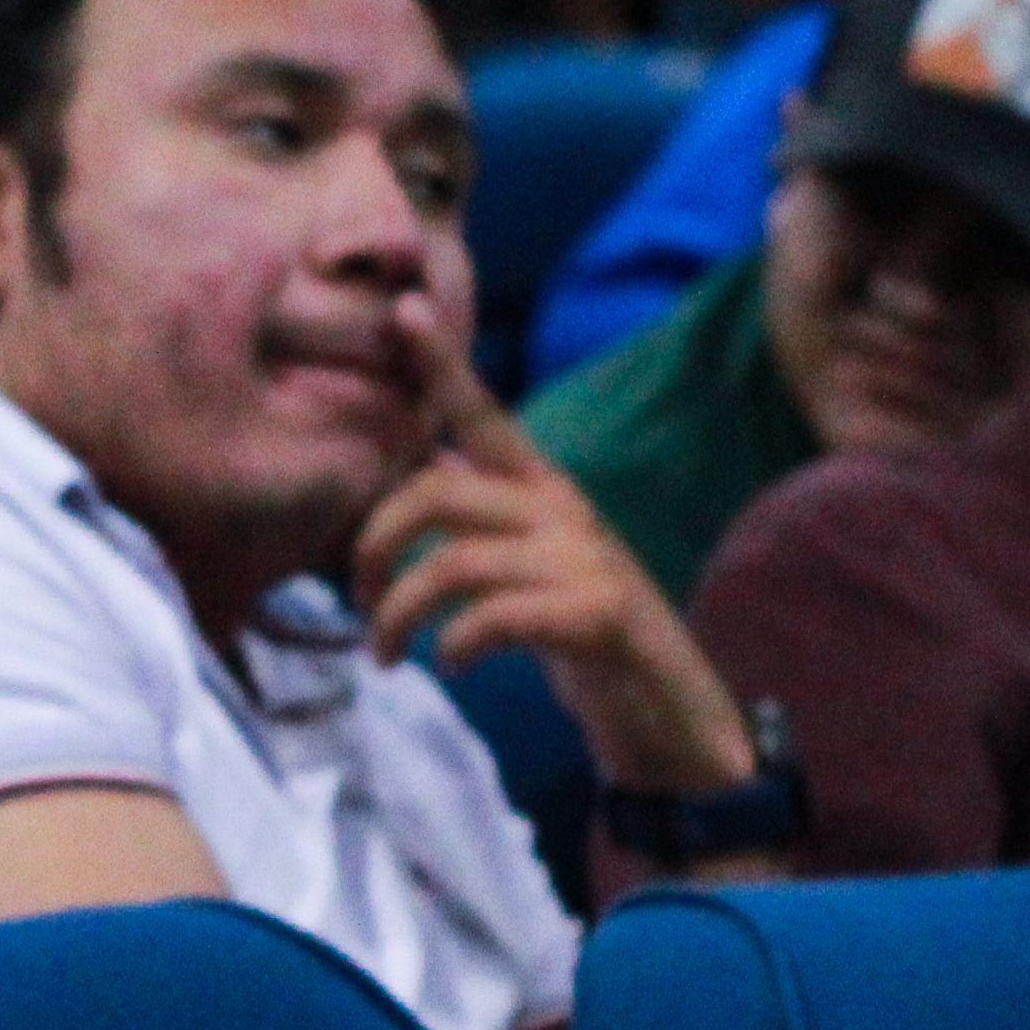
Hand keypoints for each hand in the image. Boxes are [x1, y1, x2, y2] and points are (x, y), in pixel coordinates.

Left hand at [348, 347, 757, 801]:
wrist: (672, 719)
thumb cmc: (586, 644)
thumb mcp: (531, 570)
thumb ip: (486, 520)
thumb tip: (427, 465)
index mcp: (544, 495)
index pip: (484, 417)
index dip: (443, 365)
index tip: (403, 309)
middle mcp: (564, 513)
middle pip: (437, 493)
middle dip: (375, 544)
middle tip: (357, 602)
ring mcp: (585, 561)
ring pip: (453, 561)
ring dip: (399, 613)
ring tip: (384, 654)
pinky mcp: (599, 616)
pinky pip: (494, 615)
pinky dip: (454, 644)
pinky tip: (448, 666)